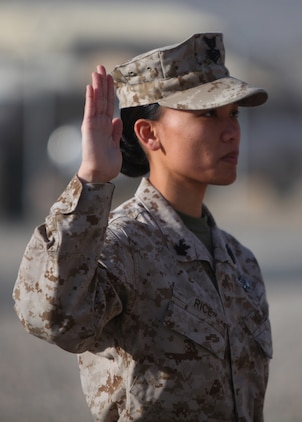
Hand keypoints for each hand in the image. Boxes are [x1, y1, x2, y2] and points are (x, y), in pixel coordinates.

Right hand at [78, 65, 122, 182]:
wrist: (100, 174)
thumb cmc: (107, 163)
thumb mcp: (115, 144)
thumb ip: (115, 132)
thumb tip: (117, 120)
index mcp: (106, 126)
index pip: (109, 105)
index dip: (110, 91)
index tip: (111, 78)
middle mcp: (99, 123)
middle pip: (102, 99)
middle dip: (103, 83)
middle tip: (102, 67)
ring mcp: (93, 124)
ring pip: (96, 101)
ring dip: (97, 85)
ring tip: (97, 70)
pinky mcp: (89, 128)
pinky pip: (90, 111)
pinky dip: (90, 99)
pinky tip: (91, 87)